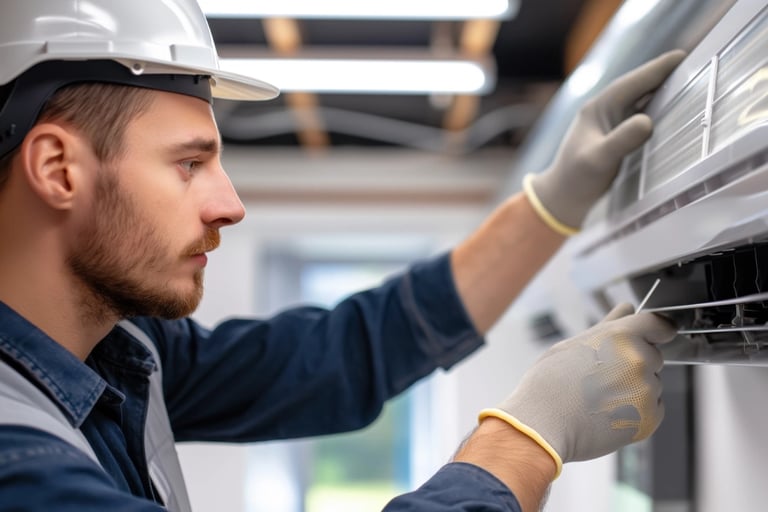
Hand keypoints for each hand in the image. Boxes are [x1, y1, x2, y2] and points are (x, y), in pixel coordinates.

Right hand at [479, 303, 676, 475]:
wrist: (543, 424)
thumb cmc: (551, 381)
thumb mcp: (574, 344)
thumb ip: (609, 326)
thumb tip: (627, 308)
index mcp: (622, 335)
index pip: (659, 324)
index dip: (657, 330)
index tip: (654, 336)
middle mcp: (640, 359)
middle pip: (653, 356)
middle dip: (635, 364)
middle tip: (602, 377)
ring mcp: (647, 390)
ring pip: (652, 384)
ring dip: (635, 389)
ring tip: (599, 398)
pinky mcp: (649, 418)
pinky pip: (653, 408)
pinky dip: (637, 411)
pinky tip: (608, 413)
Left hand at [525, 50, 685, 232]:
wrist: (564, 198)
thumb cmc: (577, 178)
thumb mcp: (598, 159)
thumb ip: (621, 140)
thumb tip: (647, 121)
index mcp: (598, 108)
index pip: (631, 83)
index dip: (656, 69)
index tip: (682, 56)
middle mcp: (606, 111)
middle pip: (640, 88)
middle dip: (665, 77)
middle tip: (697, 65)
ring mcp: (612, 123)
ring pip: (643, 102)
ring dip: (664, 93)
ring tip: (694, 84)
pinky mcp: (618, 137)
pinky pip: (643, 118)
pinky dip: (659, 113)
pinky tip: (677, 114)